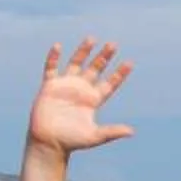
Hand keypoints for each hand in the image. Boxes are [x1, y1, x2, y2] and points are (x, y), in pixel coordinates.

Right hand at [26, 40, 135, 155]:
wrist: (48, 142)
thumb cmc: (72, 141)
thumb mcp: (94, 136)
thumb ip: (111, 132)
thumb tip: (131, 132)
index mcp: (93, 100)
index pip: (110, 83)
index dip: (119, 73)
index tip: (130, 62)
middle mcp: (81, 90)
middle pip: (95, 69)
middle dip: (104, 57)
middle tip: (113, 44)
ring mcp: (65, 86)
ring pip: (76, 63)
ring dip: (83, 51)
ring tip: (92, 38)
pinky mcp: (50, 86)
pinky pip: (51, 68)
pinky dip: (53, 57)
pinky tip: (58, 46)